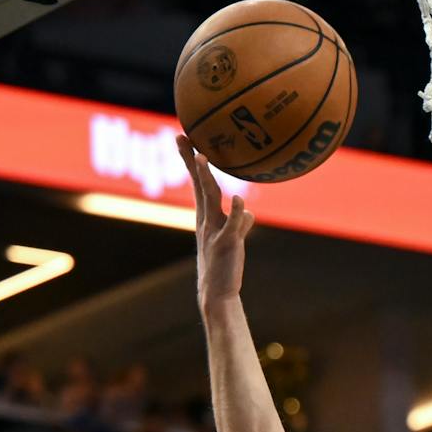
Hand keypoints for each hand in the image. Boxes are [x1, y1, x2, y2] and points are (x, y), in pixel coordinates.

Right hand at [177, 134, 253, 308]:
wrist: (218, 293)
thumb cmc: (223, 266)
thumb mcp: (231, 240)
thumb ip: (240, 223)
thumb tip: (249, 212)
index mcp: (206, 218)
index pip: (198, 184)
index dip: (191, 162)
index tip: (184, 140)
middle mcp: (207, 221)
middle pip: (199, 185)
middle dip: (190, 161)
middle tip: (183, 138)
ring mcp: (215, 231)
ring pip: (210, 199)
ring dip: (206, 178)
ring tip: (201, 157)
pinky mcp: (227, 244)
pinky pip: (232, 224)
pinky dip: (236, 212)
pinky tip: (239, 200)